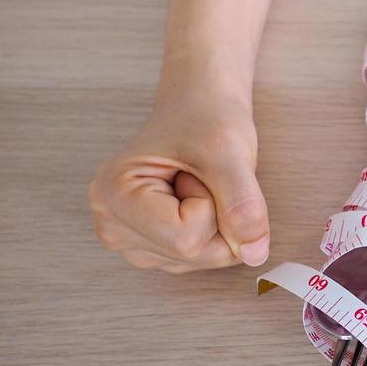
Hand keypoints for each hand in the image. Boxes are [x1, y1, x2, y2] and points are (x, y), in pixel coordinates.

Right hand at [90, 86, 269, 272]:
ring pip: (200, 259)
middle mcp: (111, 225)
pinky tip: (192, 199)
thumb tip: (255, 254)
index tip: (198, 171)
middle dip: (217, 218)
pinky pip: (200, 256)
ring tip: (195, 183)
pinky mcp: (148, 246)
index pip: (186, 240)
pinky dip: (211, 230)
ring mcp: (128, 239)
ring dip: (216, 222)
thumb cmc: (207, 118)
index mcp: (113, 196)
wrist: (199, 106)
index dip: (213, 207)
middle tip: (201, 177)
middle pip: (192, 255)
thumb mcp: (229, 152)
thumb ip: (243, 204)